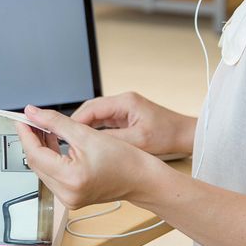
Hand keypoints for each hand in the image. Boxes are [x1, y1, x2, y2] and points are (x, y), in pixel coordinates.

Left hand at [15, 105, 157, 209]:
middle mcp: (66, 194)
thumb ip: (56, 122)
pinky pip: (53, 175)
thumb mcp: (87, 134)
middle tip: (32, 119)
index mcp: (71, 179)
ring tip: (43, 127)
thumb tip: (33, 113)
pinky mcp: (71, 198)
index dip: (26, 133)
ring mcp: (68, 199)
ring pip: (43, 169)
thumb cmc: (124, 159)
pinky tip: (53, 142)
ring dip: (40, 148)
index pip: (35, 154)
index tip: (22, 118)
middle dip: (32, 139)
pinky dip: (50, 158)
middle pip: (36, 162)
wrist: (141, 178)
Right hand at [72, 92, 196, 156]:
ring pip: (95, 116)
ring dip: (83, 128)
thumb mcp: (139, 141)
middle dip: (75, 124)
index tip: (62, 134)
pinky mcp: (125, 116)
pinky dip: (93, 131)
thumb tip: (90, 143)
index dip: (74, 121)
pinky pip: (103, 122)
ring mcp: (123, 108)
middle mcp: (122, 101)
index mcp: (125, 102)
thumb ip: (114, 140)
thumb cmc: (167, 135)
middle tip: (62, 139)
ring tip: (71, 143)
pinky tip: (87, 143)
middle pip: (90, 110)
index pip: (91, 108)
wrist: (184, 135)